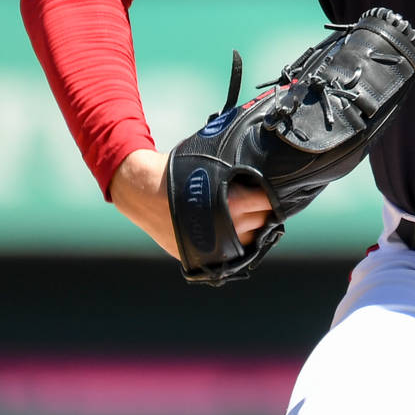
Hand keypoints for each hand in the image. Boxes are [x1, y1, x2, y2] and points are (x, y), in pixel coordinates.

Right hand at [110, 147, 273, 257]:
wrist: (141, 190)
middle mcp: (228, 228)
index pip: (268, 203)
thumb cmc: (177, 170)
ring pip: (249, 239)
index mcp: (234, 204)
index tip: (272, 186)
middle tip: (259, 196)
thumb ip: (237, 164)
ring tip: (246, 210)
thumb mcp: (211, 159)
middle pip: (262, 221)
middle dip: (263, 208)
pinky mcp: (203, 256)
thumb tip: (262, 158)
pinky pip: (230, 252)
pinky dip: (234, 240)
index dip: (271, 193)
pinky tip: (231, 225)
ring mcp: (215, 246)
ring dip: (251, 226)